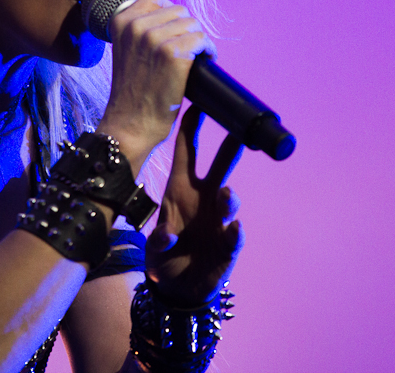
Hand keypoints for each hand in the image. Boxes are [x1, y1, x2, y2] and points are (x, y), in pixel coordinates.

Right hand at [96, 0, 214, 172]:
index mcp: (120, 21)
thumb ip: (139, 30)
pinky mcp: (173, 54)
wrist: (130, 123)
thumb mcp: (126, 50)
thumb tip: (172, 15)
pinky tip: (205, 60)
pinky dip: (208, 50)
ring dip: (198, 39)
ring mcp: (154, 39)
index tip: (174, 31)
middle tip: (188, 48)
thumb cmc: (132, 91)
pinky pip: (202, 40)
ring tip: (196, 55)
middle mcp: (135, 26)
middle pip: (178, 10)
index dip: (170, 14)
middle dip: (186, 28)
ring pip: (193, 23)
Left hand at [145, 105, 244, 306]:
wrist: (179, 289)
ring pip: (229, 198)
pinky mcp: (229, 243)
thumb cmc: (164, 258)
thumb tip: (167, 236)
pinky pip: (235, 233)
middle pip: (220, 166)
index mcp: (180, 190)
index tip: (199, 104)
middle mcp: (203, 199)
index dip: (192, 129)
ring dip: (228, 196)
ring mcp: (218, 220)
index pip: (187, 153)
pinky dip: (235, 231)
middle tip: (240, 132)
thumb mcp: (154, 248)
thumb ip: (159, 240)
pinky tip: (233, 230)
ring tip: (225, 196)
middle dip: (230, 147)